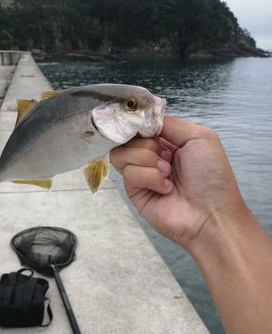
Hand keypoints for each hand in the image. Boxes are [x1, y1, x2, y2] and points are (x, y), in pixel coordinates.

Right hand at [110, 115, 244, 251]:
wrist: (211, 214)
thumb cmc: (212, 177)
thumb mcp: (199, 137)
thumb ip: (169, 123)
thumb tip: (142, 118)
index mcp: (167, 141)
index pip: (140, 125)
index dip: (138, 123)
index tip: (143, 126)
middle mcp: (152, 156)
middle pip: (127, 138)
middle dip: (147, 144)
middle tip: (168, 157)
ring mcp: (142, 175)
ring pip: (122, 154)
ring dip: (147, 160)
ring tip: (168, 173)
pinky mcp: (135, 193)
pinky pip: (129, 174)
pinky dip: (150, 178)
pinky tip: (166, 188)